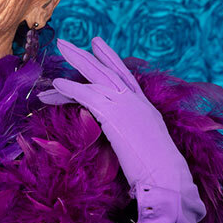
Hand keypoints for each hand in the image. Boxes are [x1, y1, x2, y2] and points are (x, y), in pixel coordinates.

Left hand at [37, 36, 195, 191]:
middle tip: (67, 43)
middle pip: (107, 70)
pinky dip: (70, 89)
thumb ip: (133, 136)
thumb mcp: (147, 147)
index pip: (125, 76)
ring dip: (76, 63)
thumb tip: (123, 138)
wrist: (167, 179)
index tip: (97, 43)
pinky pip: (87, 96)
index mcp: (145, 108)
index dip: (110, 58)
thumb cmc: (160, 173)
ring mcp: (126, 106)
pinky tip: (55, 84)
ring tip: (59, 51)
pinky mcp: (114, 116)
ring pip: (96, 77)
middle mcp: (136, 102)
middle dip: (86, 55)